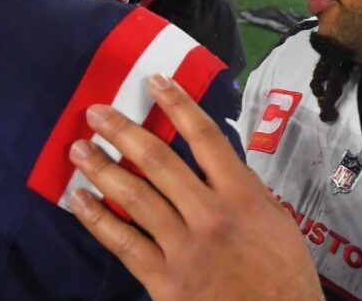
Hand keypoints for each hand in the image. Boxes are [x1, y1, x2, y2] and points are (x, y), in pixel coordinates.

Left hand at [68, 74, 322, 300]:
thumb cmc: (283, 278)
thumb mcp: (278, 224)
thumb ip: (247, 191)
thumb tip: (219, 161)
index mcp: (242, 196)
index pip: (205, 137)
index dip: (178, 105)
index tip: (154, 81)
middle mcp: (210, 214)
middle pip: (159, 161)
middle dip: (123, 131)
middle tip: (95, 111)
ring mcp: (184, 248)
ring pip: (135, 197)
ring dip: (102, 168)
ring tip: (78, 148)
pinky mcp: (165, 281)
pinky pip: (124, 243)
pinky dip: (97, 219)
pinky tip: (78, 200)